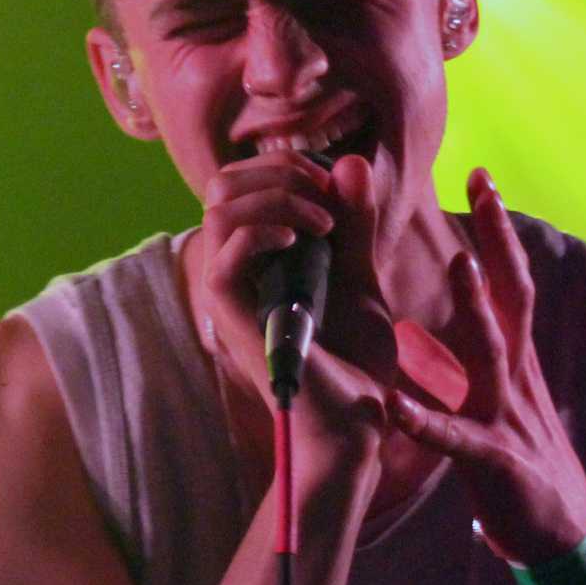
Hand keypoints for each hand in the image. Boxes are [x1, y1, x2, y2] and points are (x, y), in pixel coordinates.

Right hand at [194, 152, 395, 442]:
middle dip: (279, 168)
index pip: (245, 180)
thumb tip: (349, 161)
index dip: (288, 163)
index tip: (335, 181)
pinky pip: (226, 253)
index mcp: (261, 256)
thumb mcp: (364, 276)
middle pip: (224, 184)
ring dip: (276, 196)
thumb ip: (356, 224)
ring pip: (221, 209)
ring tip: (322, 220)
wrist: (354, 424)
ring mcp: (230, 292)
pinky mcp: (231, 315)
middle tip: (325, 191)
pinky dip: (263, 229)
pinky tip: (303, 240)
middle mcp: (237, 269)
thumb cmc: (356, 361)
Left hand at [387, 169, 585, 563]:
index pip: (509, 280)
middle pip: (514, 295)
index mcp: (515, 360)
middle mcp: (516, 377)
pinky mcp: (492, 461)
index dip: (498, 228)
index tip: (483, 173)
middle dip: (500, 239)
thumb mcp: (497, 401)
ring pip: (493, 352)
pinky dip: (424, 420)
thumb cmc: (521, 464)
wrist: (562, 535)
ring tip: (459, 262)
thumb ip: (466, 363)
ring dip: (477, 306)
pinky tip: (392, 405)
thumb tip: (416, 327)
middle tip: (487, 184)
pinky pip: (455, 438)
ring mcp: (507, 416)